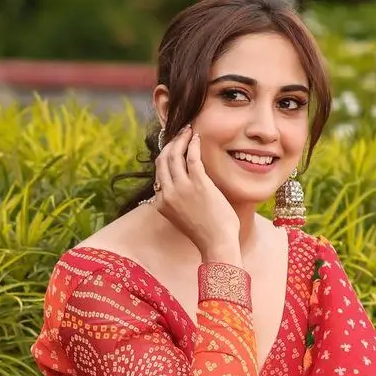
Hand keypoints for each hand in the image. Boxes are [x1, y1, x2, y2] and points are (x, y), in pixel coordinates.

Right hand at [153, 125, 241, 258]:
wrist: (217, 244)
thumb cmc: (206, 233)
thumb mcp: (182, 218)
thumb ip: (177, 203)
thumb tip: (181, 189)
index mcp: (160, 203)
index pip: (158, 174)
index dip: (165, 157)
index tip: (172, 148)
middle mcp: (167, 194)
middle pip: (162, 160)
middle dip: (170, 143)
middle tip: (179, 134)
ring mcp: (181, 188)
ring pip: (174, 155)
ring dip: (181, 139)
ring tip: (188, 131)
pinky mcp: (198, 184)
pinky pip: (192, 157)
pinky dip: (193, 144)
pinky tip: (197, 137)